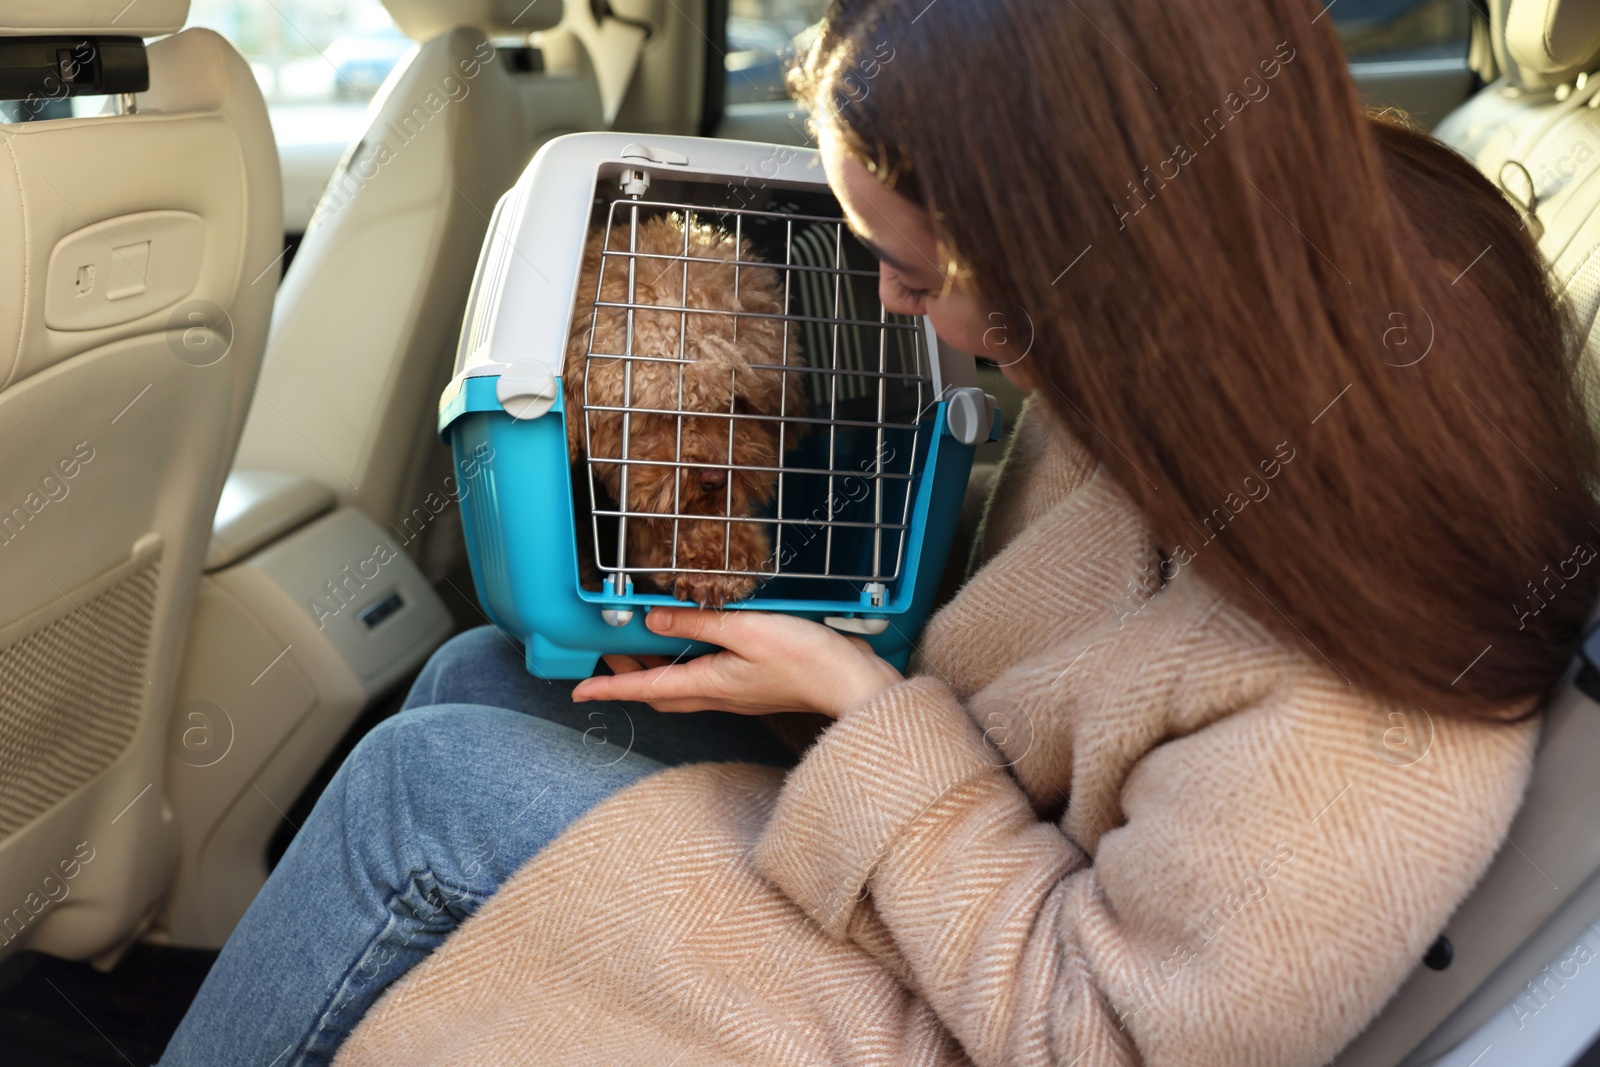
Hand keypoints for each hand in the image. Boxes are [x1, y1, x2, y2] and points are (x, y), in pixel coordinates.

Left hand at [570, 608, 903, 718]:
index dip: (610, 688)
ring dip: (655, 674)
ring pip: (682, 689)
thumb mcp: (746, 631)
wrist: (852, 684)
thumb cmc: (806, 659)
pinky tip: (694, 646)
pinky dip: (685, 666)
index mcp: (709, 684)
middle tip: (605, 658)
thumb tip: (652, 618)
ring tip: (640, 648)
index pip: (646, 689)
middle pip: (660, 693)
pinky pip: (705, 681)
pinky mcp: (755, 686)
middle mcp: (718, 695)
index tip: (579, 690)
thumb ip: (699, 622)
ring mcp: (737, 694)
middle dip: (628, 679)